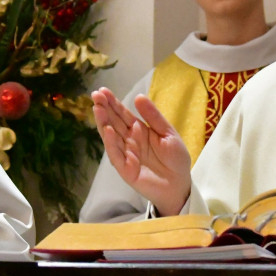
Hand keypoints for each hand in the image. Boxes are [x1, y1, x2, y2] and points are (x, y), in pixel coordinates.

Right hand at [91, 88, 191, 215]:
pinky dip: (111, 143)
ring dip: (103, 122)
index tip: (103, 91)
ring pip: (111, 136)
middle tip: (96, 95)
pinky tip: (108, 130)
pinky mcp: (125, 169)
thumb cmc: (175, 159)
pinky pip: (116, 155)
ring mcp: (125, 154)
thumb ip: (154, 117)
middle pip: (113, 122)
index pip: (122, 114)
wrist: (180, 184)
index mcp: (138, 130)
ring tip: (97, 108)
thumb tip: (138, 97)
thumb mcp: (168, 133)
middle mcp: (129, 140)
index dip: (113, 103)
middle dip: (104, 109)